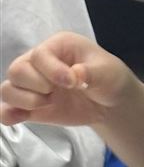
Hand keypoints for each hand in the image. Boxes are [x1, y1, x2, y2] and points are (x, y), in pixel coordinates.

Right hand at [0, 32, 133, 127]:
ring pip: (9, 89)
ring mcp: (33, 85)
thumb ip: (91, 73)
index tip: (72, 83)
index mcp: (57, 46)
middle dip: (36, 85)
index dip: (51, 70)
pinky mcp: (31, 106)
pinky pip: (8, 108)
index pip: (39, 55)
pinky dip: (8, 114)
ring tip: (48, 103)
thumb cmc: (109, 78)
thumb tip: (76, 74)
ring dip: (24, 100)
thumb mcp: (108, 72)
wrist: (110, 102)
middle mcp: (39, 63)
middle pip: (17, 70)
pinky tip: (17, 119)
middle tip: (57, 92)